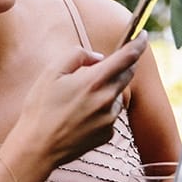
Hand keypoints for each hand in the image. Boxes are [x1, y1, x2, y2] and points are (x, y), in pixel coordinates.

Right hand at [8, 38, 147, 169]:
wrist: (38, 147)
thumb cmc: (41, 108)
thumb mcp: (51, 72)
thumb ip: (77, 56)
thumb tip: (98, 57)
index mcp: (94, 80)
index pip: (128, 56)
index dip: (139, 43)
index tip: (143, 35)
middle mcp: (107, 99)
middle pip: (127, 75)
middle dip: (122, 66)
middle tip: (103, 66)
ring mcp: (110, 119)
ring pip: (117, 96)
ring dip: (107, 90)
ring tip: (79, 100)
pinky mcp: (107, 134)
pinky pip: (110, 115)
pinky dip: (101, 110)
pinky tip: (80, 116)